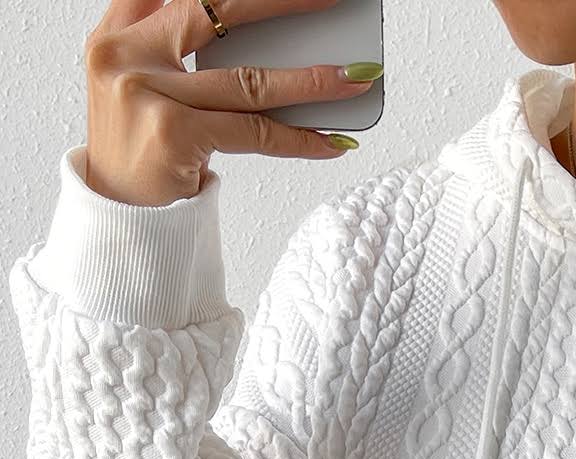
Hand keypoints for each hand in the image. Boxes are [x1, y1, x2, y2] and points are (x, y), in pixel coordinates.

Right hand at [84, 0, 373, 206]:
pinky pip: (252, 132)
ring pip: (247, 80)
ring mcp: (146, 92)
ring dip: (310, 81)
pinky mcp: (172, 133)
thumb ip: (168, 43)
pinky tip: (330, 140)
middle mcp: (126, 53)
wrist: (118, 217)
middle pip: (217, 10)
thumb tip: (251, 31)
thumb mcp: (139, 83)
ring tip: (353, 77)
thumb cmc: (139, 151)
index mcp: (118, 32)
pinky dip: (297, 139)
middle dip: (282, 3)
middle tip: (328, 2)